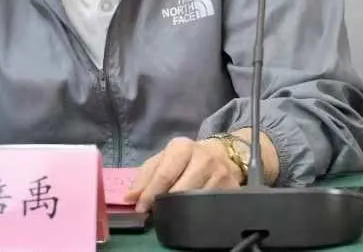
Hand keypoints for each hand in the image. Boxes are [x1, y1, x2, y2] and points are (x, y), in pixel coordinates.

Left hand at [124, 136, 242, 211]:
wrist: (223, 154)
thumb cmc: (187, 158)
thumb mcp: (165, 159)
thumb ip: (146, 176)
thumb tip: (130, 197)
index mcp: (182, 146)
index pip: (164, 174)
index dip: (149, 193)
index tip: (139, 208)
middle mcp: (203, 157)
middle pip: (179, 189)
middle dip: (163, 204)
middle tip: (153, 215)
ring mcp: (220, 173)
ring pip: (195, 200)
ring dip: (180, 211)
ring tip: (171, 214)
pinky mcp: (232, 188)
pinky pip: (209, 206)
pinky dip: (196, 213)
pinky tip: (190, 214)